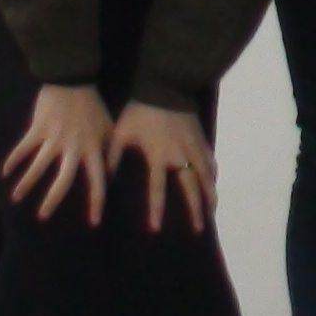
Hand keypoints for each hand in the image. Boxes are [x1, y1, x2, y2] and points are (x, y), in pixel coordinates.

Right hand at [2, 83, 116, 223]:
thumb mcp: (108, 128)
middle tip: (42, 217)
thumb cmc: (92, 105)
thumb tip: (108, 175)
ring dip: (26, 183)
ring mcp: (54, 138)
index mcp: (93, 148)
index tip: (93, 222)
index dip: (96, 202)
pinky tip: (5, 173)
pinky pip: (24, 148)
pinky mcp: (38, 128)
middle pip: (63, 179)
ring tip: (16, 198)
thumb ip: (108, 152)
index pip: (97, 180)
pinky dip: (13, 160)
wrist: (73, 78)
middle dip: (52, 200)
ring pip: (38, 166)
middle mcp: (73, 147)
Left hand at [108, 101, 216, 231]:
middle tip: (197, 229)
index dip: (156, 209)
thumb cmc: (139, 110)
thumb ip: (112, 157)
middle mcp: (179, 156)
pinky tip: (212, 185)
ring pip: (206, 176)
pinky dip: (212, 175)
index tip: (156, 229)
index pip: (158, 188)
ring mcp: (193, 147)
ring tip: (211, 213)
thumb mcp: (120, 133)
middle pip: (191, 188)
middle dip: (194, 210)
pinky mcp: (200, 138)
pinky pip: (210, 161)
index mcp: (158, 156)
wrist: (164, 86)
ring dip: (209, 195)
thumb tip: (102, 180)